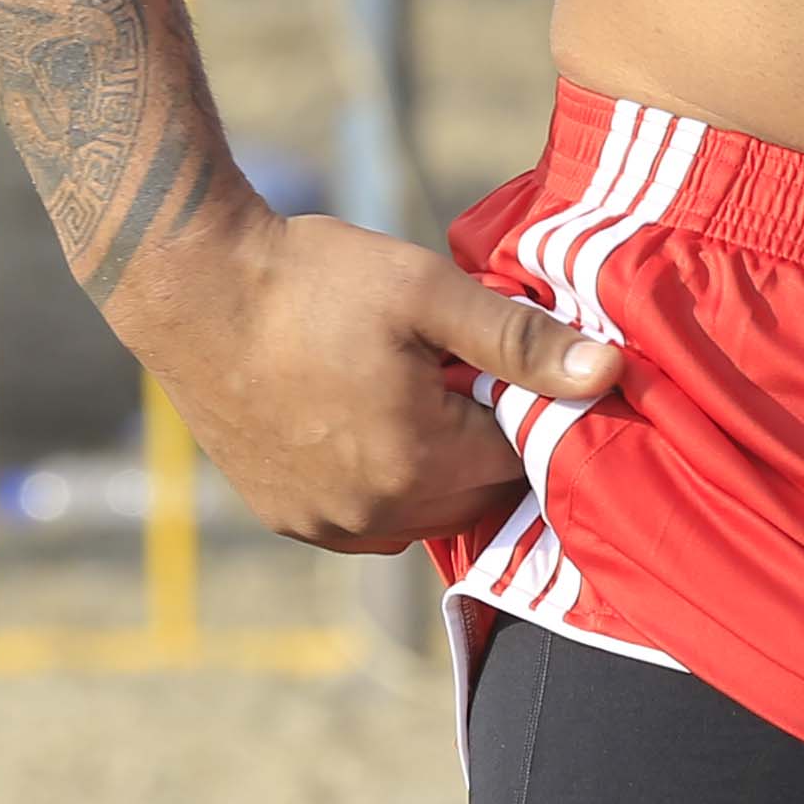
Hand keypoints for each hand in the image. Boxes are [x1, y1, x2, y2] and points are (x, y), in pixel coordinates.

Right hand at [107, 207, 619, 555]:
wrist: (194, 288)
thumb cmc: (313, 280)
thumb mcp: (428, 291)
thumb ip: (521, 341)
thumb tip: (609, 374)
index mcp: (417, 464)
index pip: (521, 462)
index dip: (528, 409)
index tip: (512, 362)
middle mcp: (372, 514)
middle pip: (476, 496)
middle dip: (488, 441)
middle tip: (468, 372)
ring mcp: (322, 524)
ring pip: (425, 511)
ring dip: (440, 466)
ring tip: (419, 389)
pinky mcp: (286, 517)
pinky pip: (369, 518)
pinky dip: (389, 481)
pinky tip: (374, 417)